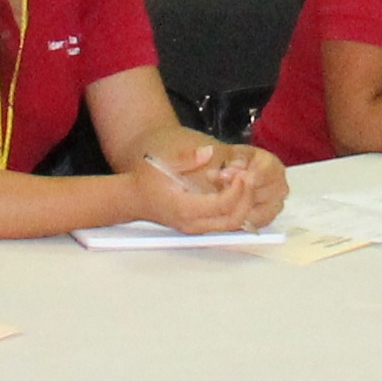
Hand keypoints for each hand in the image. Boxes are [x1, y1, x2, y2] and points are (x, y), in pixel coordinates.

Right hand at [123, 135, 276, 233]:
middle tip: (249, 177)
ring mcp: (196, 228)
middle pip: (233, 220)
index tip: (242, 173)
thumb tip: (208, 152)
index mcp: (185, 209)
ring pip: (231, 224)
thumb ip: (186, 157)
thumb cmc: (145, 180)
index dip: (238, 190)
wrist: (132, 198)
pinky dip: (235, 207)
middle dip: (246, 199)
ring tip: (243, 181)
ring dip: (243, 204)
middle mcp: (192, 223)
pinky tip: (234, 188)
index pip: (223, 206)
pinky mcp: (199, 226)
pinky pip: (224, 221)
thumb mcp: (163, 161)